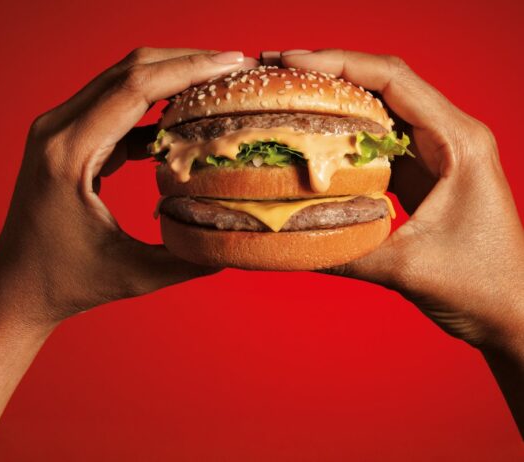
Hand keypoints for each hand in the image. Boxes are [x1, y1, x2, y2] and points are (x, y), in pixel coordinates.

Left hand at [0, 48, 256, 328]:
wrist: (18, 284)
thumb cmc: (67, 281)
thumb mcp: (136, 275)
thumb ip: (191, 260)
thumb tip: (238, 243)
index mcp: (70, 155)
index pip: (136, 88)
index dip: (189, 69)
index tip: (232, 63)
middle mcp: (58, 130)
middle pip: (130, 69)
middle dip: (186, 62)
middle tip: (233, 65)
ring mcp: (60, 130)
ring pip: (123, 81)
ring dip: (171, 77)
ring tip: (215, 84)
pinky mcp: (69, 139)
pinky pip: (116, 106)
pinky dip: (154, 106)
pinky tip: (183, 119)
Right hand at [277, 49, 523, 434]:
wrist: (510, 311)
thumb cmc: (481, 284)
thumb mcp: (405, 267)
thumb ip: (341, 253)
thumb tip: (286, 241)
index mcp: (458, 142)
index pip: (394, 81)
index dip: (340, 63)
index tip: (292, 61)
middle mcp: (450, 137)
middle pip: (385, 86)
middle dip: (332, 74)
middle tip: (282, 74)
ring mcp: (438, 155)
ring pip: (382, 112)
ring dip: (338, 102)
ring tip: (293, 99)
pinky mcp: (425, 175)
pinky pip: (381, 144)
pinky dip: (348, 138)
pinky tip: (317, 141)